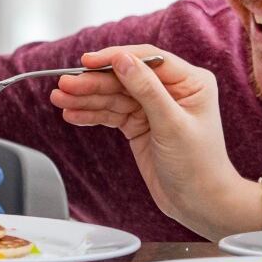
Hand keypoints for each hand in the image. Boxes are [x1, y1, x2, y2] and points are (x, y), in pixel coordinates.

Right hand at [49, 45, 251, 238]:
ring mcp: (154, 108)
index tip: (88, 61)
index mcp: (190, 82)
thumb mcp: (172, 125)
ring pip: (114, 96)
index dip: (116, 58)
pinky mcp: (140, 126)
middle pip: (125, 78)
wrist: (200, 204)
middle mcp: (172, 91)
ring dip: (87, 98)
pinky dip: (92, 114)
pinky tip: (73, 114)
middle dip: (94, 82)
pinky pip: (112, 114)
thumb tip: (123, 59)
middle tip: (65, 85)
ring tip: (61, 99)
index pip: (148, 60)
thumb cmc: (199, 166)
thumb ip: (146, 90)